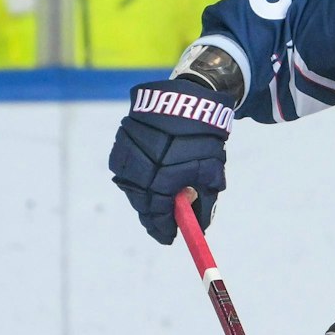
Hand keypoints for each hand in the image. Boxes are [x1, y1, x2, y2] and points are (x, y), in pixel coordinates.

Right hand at [108, 78, 236, 244]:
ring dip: (143, 199)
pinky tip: (146, 182)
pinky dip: (135, 179)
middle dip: (152, 218)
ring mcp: (128, 153)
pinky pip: (125, 170)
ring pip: (131, 187)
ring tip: (156, 204)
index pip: (159, 213)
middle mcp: (143, 167)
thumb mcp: (212, 169)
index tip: (169, 238)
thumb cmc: (204, 135)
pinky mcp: (121, 141)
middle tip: (161, 226)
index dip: (163, 228)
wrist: (187, 96)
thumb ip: (204, 199)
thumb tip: (197, 225)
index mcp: (166, 176)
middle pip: (142, 203)